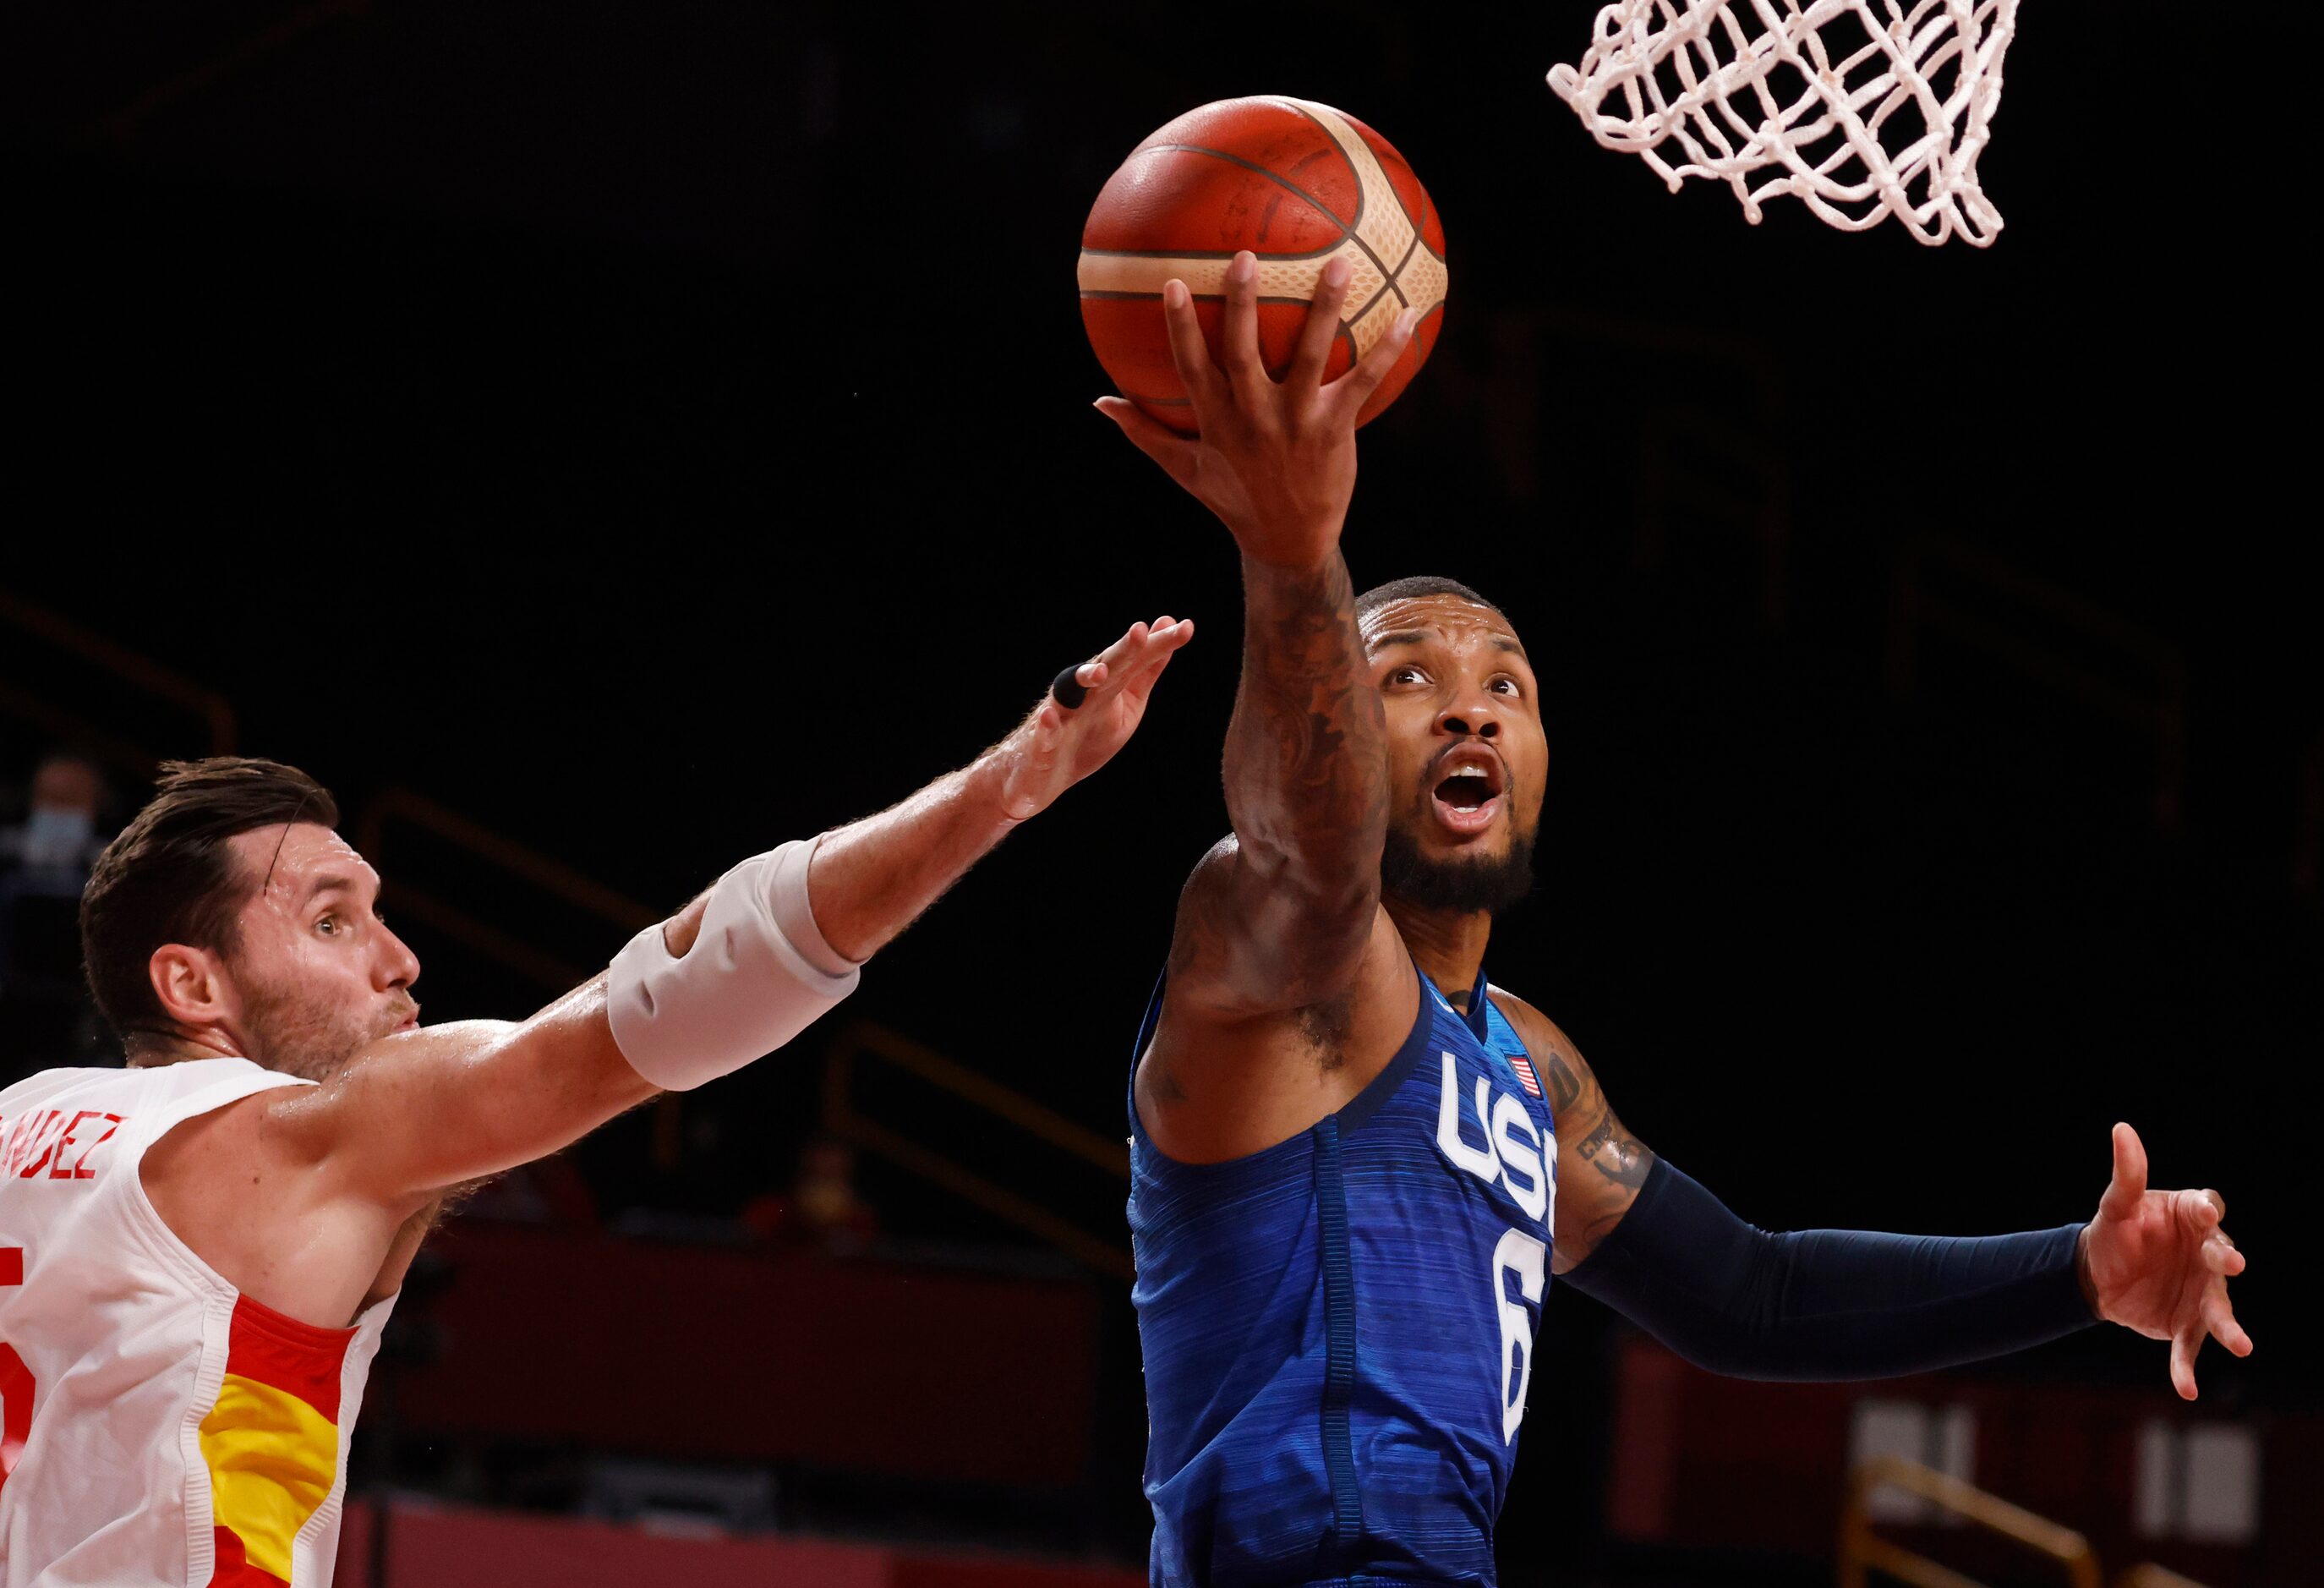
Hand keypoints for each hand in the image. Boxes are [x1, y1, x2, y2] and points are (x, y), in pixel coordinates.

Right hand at [993, 615, 1194, 821]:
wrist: (1038, 777)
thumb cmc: (1087, 734)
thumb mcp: (1127, 702)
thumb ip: (1147, 668)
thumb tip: (1171, 623)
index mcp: (1106, 685)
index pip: (1135, 660)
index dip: (1158, 646)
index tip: (1185, 628)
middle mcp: (1082, 694)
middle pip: (1106, 668)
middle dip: (1123, 651)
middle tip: (1140, 631)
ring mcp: (1058, 717)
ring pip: (1068, 693)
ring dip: (1082, 679)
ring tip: (1098, 672)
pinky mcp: (1038, 746)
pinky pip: (1042, 735)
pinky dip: (1046, 726)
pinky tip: (1051, 717)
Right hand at [1096, 251, 1418, 569]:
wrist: (1289, 543)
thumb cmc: (1234, 499)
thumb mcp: (1184, 470)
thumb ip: (1144, 432)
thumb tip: (1098, 403)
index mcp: (1216, 423)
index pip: (1192, 367)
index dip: (1182, 326)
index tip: (1176, 283)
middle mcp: (1254, 419)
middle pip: (1244, 353)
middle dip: (1242, 304)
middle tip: (1245, 255)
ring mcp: (1296, 423)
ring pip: (1309, 357)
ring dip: (1324, 310)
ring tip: (1339, 265)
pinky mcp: (1334, 430)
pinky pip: (1363, 382)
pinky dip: (1387, 350)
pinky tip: (1408, 314)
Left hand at [2080, 1121, 2252, 1399]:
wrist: (2097, 1274)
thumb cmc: (2115, 1231)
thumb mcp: (2116, 1205)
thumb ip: (2126, 1174)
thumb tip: (2121, 1129)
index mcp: (2190, 1220)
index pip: (2204, 1209)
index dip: (2206, 1212)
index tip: (2205, 1215)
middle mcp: (2205, 1256)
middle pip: (2221, 1257)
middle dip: (2226, 1260)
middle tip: (2231, 1265)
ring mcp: (2200, 1293)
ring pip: (2218, 1309)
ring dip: (2229, 1327)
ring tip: (2242, 1344)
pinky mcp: (2185, 1325)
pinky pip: (2188, 1349)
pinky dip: (2186, 1368)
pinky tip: (2184, 1389)